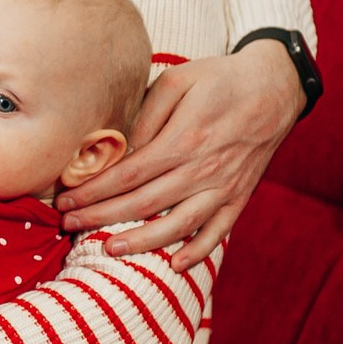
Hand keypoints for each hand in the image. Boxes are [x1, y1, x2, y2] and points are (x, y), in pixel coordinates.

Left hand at [54, 38, 304, 270]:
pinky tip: (173, 264)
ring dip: (142, 242)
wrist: (276, 86)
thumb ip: (147, 114)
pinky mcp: (240, 196)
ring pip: (179, 225)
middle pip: (144, 203)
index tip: (67, 199)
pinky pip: (218, 231)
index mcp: (185, 139)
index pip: (128, 174)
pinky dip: (198, 251)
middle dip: (102, 217)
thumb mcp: (178, 79)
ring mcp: (225, 187)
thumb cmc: (219, 79)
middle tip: (70, 224)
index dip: (93, 191)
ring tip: (109, 250)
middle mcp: (204, 168)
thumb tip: (123, 147)